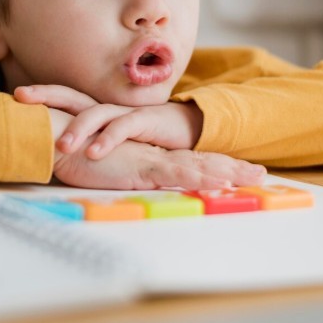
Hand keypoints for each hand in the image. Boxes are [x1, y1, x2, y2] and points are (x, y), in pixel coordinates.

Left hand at [16, 84, 202, 158]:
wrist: (183, 130)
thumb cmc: (140, 137)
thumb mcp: (107, 138)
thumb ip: (84, 140)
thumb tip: (51, 150)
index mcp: (95, 109)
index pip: (63, 96)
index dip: (41, 93)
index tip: (15, 94)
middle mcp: (106, 106)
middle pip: (72, 95)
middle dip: (46, 96)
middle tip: (21, 97)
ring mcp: (123, 112)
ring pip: (95, 114)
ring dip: (77, 128)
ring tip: (60, 145)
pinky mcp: (144, 121)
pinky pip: (122, 129)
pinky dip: (107, 140)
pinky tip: (94, 153)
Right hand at [53, 136, 265, 190]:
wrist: (61, 139)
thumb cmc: (80, 154)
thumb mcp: (110, 168)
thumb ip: (127, 173)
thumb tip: (138, 182)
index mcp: (151, 157)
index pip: (190, 160)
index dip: (215, 165)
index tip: (239, 171)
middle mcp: (156, 156)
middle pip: (203, 161)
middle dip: (234, 168)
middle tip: (262, 174)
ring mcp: (151, 160)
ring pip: (198, 166)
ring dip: (228, 172)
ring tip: (254, 178)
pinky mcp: (142, 167)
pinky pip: (177, 174)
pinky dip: (200, 178)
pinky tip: (221, 183)